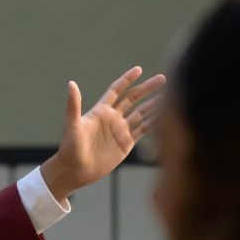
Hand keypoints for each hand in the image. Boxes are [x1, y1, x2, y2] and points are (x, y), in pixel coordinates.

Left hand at [41, 66, 164, 200]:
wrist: (76, 170)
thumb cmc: (70, 147)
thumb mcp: (72, 124)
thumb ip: (73, 105)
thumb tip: (71, 83)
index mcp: (101, 111)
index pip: (117, 90)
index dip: (127, 79)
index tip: (139, 69)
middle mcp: (113, 118)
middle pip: (133, 98)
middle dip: (147, 88)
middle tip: (163, 78)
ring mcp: (120, 130)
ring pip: (141, 113)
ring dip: (154, 104)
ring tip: (169, 96)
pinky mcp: (126, 143)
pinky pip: (143, 130)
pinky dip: (154, 123)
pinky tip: (165, 117)